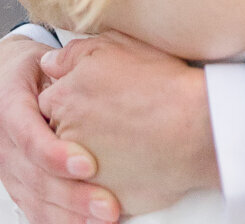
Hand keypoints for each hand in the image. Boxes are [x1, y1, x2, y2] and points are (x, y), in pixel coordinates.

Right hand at [0, 34, 120, 222]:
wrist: (8, 82)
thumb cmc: (35, 71)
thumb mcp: (46, 57)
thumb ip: (65, 63)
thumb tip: (80, 64)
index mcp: (9, 107)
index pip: (29, 137)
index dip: (55, 154)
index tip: (88, 163)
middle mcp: (5, 144)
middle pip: (36, 177)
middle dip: (73, 195)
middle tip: (107, 204)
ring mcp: (9, 171)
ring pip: (37, 201)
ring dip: (71, 216)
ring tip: (104, 218)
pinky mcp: (18, 189)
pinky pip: (36, 213)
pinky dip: (61, 222)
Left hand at [38, 32, 218, 217]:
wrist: (196, 128)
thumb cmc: (160, 83)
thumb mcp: (114, 46)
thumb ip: (73, 54)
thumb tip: (49, 63)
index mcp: (64, 99)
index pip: (49, 102)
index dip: (71, 98)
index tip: (92, 99)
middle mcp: (65, 137)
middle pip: (58, 134)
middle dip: (76, 129)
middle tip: (110, 121)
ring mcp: (83, 173)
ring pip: (73, 167)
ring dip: (89, 158)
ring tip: (124, 145)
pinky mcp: (103, 198)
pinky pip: (96, 193)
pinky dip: (109, 182)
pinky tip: (132, 166)